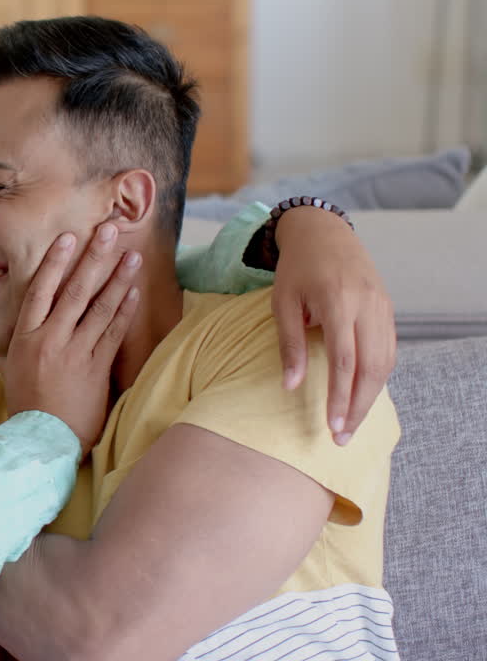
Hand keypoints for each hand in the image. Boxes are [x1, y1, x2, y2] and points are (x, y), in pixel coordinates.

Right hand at [0, 224, 141, 452]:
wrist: (42, 440)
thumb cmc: (25, 404)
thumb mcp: (11, 366)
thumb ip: (15, 336)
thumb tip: (7, 309)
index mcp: (25, 336)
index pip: (40, 289)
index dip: (55, 262)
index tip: (69, 238)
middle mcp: (51, 339)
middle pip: (75, 290)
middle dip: (93, 258)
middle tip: (108, 231)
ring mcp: (75, 352)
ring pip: (99, 308)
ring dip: (117, 279)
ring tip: (131, 256)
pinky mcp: (96, 368)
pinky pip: (113, 333)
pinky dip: (124, 311)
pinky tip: (133, 292)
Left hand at [272, 207, 395, 444]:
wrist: (325, 233)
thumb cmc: (297, 269)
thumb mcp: (282, 302)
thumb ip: (289, 344)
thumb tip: (290, 386)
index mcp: (339, 302)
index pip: (345, 361)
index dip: (340, 398)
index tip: (332, 427)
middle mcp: (367, 306)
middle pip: (371, 368)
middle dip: (359, 407)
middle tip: (343, 437)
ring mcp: (382, 308)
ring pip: (385, 363)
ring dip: (371, 396)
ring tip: (352, 423)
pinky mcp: (388, 310)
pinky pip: (388, 350)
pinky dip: (378, 376)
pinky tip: (363, 394)